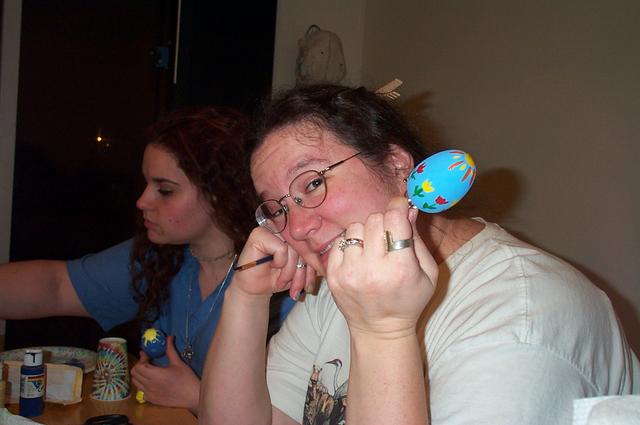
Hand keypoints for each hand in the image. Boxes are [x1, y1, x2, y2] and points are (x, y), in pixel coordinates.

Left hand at [130, 336, 199, 413]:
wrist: (192, 396)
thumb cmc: (187, 378)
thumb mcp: (178, 363)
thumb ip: (170, 350)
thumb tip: (169, 337)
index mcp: (156, 375)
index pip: (138, 366)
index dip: (142, 358)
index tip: (147, 354)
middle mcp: (150, 386)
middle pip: (134, 374)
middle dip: (139, 365)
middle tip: (148, 361)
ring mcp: (150, 394)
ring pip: (136, 383)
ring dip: (140, 375)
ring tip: (149, 371)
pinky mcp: (152, 400)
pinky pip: (141, 391)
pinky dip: (143, 385)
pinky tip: (152, 382)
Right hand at [233, 226, 315, 300]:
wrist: (254, 289)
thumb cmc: (276, 278)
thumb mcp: (299, 270)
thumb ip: (311, 261)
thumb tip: (329, 260)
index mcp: (291, 233)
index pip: (310, 245)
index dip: (312, 266)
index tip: (309, 286)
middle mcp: (281, 228)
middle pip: (303, 247)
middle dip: (302, 272)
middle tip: (297, 289)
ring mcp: (269, 228)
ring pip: (293, 249)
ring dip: (290, 271)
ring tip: (282, 282)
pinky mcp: (259, 234)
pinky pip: (281, 248)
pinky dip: (280, 262)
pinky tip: (272, 267)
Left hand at [326, 196, 437, 337]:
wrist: (379, 331)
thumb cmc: (409, 301)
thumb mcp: (428, 273)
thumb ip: (418, 239)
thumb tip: (409, 209)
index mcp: (400, 268)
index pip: (394, 219)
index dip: (398, 207)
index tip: (400, 206)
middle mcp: (372, 269)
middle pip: (374, 220)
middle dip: (384, 222)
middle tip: (388, 235)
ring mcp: (349, 273)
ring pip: (355, 228)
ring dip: (366, 233)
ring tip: (372, 249)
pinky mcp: (333, 276)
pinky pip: (340, 242)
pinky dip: (350, 244)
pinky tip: (359, 257)